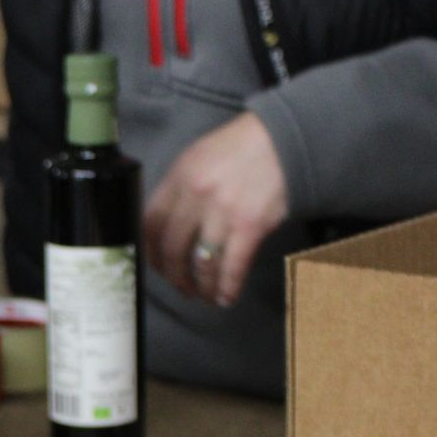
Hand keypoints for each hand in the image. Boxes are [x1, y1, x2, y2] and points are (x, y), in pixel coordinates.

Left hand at [142, 112, 288, 308]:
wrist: (286, 139)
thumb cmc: (243, 148)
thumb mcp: (200, 158)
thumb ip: (181, 188)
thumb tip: (169, 224)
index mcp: (180, 176)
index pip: (151, 223)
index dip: (150, 251)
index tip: (157, 265)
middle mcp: (196, 195)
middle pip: (172, 248)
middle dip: (174, 276)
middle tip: (182, 287)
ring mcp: (222, 211)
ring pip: (202, 263)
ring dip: (202, 287)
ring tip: (205, 295)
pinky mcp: (250, 225)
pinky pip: (232, 267)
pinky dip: (227, 287)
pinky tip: (226, 297)